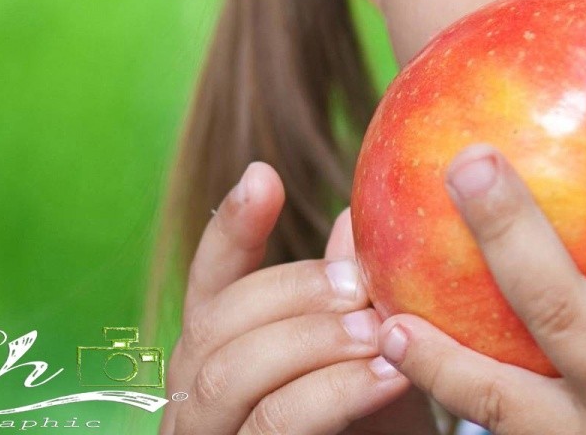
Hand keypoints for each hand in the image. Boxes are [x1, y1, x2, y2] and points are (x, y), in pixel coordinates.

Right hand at [160, 163, 417, 434]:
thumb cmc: (378, 427)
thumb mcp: (374, 353)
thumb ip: (355, 296)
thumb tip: (352, 219)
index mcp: (222, 354)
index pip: (210, 285)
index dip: (228, 230)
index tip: (263, 176)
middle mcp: (198, 400)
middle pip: (215, 327)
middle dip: (292, 296)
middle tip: (366, 286)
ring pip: (228, 379)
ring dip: (311, 345)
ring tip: (382, 333)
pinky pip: (276, 426)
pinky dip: (332, 394)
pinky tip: (387, 376)